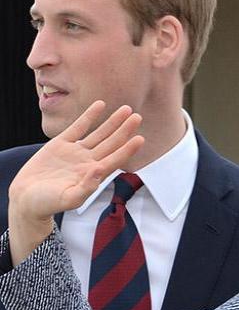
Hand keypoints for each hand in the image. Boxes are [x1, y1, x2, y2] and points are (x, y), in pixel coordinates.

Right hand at [8, 102, 143, 263]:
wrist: (27, 198)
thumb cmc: (48, 203)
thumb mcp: (68, 199)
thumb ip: (86, 187)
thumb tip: (100, 170)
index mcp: (93, 176)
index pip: (115, 160)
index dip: (128, 149)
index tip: (140, 138)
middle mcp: (88, 162)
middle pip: (111, 143)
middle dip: (124, 130)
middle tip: (138, 117)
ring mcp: (76, 152)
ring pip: (98, 133)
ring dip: (112, 122)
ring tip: (126, 109)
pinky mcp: (61, 144)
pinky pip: (78, 127)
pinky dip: (89, 116)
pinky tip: (100, 105)